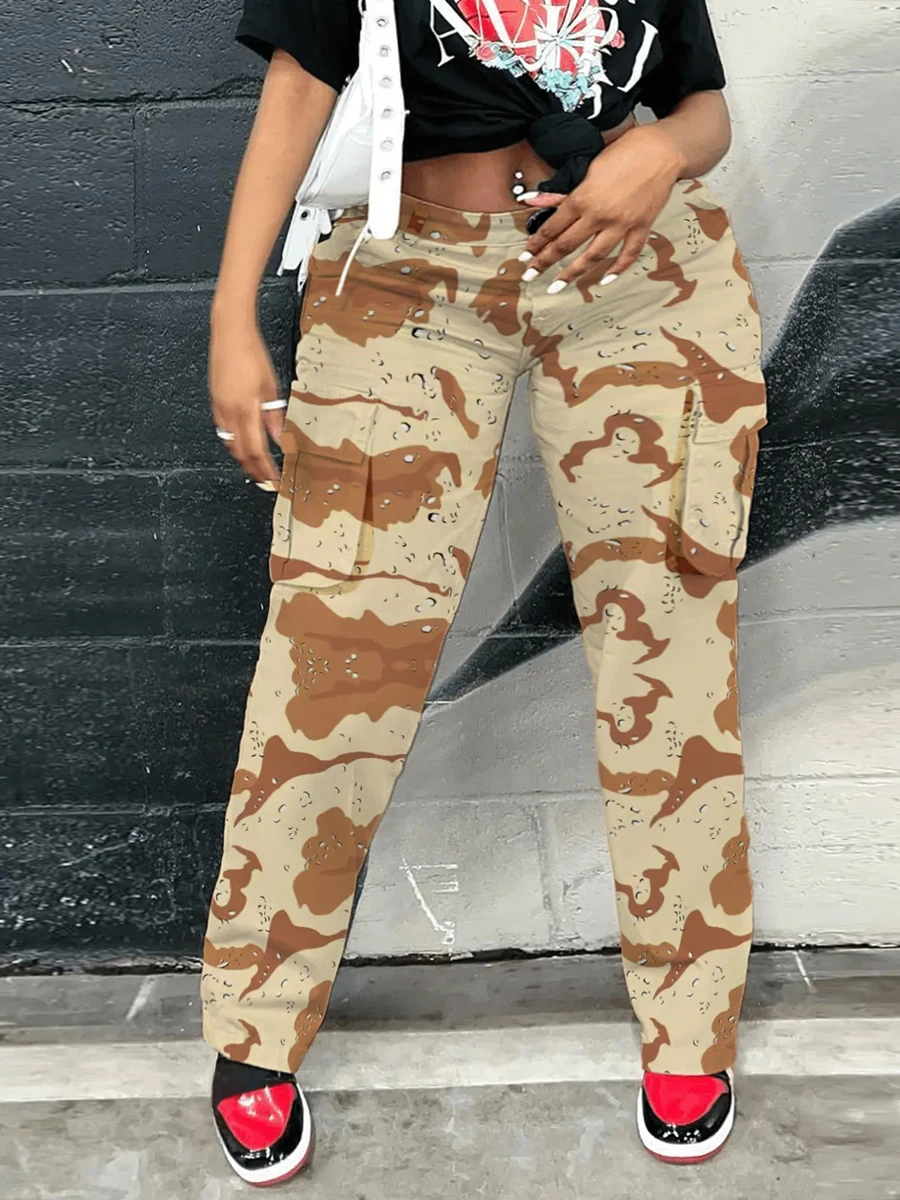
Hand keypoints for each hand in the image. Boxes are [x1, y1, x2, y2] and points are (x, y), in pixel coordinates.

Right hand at [208, 315, 284, 482]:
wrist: (229, 332)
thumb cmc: (251, 353)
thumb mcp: (270, 385)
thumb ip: (273, 414)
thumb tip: (279, 437)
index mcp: (245, 409)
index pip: (256, 449)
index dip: (265, 468)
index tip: (274, 478)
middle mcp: (229, 412)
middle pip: (240, 451)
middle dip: (252, 469)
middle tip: (264, 480)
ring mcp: (219, 407)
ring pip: (229, 443)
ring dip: (242, 458)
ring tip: (254, 467)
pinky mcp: (215, 400)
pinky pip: (222, 430)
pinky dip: (233, 442)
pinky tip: (241, 443)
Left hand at [519, 123, 686, 289]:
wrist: (662, 149)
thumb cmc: (625, 151)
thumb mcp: (587, 167)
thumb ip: (561, 191)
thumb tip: (532, 199)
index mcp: (583, 198)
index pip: (553, 226)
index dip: (537, 242)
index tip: (526, 253)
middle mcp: (600, 215)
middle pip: (567, 245)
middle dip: (545, 262)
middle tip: (530, 275)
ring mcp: (622, 224)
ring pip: (594, 256)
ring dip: (573, 273)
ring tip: (557, 285)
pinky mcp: (641, 227)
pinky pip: (628, 254)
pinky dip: (617, 269)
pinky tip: (605, 280)